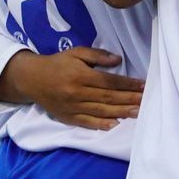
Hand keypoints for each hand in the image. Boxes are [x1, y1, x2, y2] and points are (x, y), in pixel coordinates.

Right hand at [1, 47, 142, 130]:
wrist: (32, 79)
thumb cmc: (58, 64)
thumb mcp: (76, 52)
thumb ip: (97, 55)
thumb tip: (118, 60)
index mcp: (80, 76)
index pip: (109, 82)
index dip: (127, 84)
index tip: (143, 85)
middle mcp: (77, 93)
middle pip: (108, 98)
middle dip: (129, 99)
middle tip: (146, 101)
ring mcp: (72, 107)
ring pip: (100, 111)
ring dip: (120, 112)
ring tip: (138, 113)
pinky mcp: (67, 117)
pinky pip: (86, 122)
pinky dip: (101, 125)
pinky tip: (114, 125)